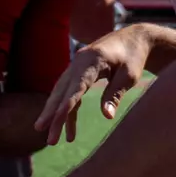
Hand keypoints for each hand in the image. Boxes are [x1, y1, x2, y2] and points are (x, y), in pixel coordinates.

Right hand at [35, 25, 154, 144]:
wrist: (134, 38)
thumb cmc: (134, 56)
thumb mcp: (129, 76)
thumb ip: (116, 94)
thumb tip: (107, 116)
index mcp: (92, 60)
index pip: (76, 86)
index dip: (66, 104)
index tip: (56, 120)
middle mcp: (79, 62)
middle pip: (62, 90)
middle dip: (51, 112)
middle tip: (41, 131)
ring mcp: (76, 67)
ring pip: (61, 93)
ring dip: (54, 114)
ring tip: (51, 138)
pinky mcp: (79, 73)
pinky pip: (70, 94)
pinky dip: (69, 111)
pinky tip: (69, 130)